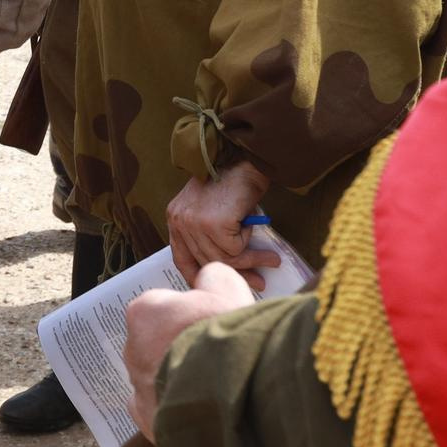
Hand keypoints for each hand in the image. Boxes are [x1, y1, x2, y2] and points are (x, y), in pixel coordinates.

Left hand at [125, 263, 257, 439]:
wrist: (228, 390)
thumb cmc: (225, 333)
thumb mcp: (227, 286)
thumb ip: (214, 277)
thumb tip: (210, 278)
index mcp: (144, 313)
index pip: (163, 308)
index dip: (190, 315)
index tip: (209, 322)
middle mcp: (133, 350)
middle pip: (158, 345)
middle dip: (180, 348)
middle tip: (214, 355)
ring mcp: (139, 389)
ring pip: (158, 380)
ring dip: (178, 380)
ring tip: (212, 384)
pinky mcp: (150, 422)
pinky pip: (161, 412)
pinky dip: (176, 410)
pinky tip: (199, 408)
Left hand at [165, 160, 269, 277]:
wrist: (243, 159)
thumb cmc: (233, 182)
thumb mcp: (211, 209)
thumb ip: (210, 235)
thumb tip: (230, 268)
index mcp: (176, 218)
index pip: (182, 258)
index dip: (198, 276)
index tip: (216, 287)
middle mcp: (180, 222)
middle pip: (206, 262)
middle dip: (235, 274)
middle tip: (257, 283)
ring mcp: (194, 224)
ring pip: (223, 259)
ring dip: (251, 260)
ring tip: (271, 259)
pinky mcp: (213, 225)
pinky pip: (235, 249)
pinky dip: (249, 241)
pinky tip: (253, 225)